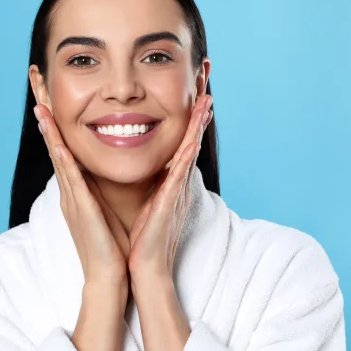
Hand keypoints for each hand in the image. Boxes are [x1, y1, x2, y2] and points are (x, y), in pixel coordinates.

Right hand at [34, 104, 130, 286]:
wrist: (108, 276)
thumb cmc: (111, 244)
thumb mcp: (104, 208)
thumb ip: (99, 189)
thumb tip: (101, 171)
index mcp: (76, 189)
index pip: (63, 148)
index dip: (54, 122)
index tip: (48, 96)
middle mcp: (69, 190)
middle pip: (54, 145)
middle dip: (45, 116)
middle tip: (35, 88)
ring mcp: (72, 198)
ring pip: (58, 156)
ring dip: (49, 130)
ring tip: (39, 105)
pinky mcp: (80, 208)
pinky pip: (70, 178)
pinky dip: (62, 157)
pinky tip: (57, 142)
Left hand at [127, 94, 213, 280]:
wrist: (144, 268)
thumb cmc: (143, 236)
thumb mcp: (148, 200)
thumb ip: (152, 182)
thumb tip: (148, 165)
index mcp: (171, 179)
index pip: (183, 139)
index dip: (191, 115)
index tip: (195, 89)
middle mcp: (178, 181)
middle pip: (192, 138)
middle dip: (200, 111)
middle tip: (207, 83)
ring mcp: (177, 190)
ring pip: (191, 150)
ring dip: (199, 126)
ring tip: (206, 101)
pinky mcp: (171, 202)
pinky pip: (180, 174)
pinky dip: (187, 155)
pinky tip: (191, 140)